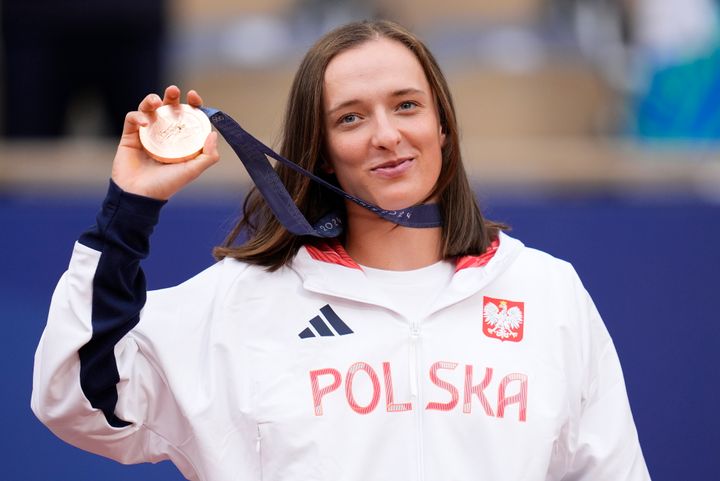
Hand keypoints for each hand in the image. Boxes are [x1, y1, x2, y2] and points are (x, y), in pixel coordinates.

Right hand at [111, 85, 219, 199]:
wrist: (139, 196)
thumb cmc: (166, 186)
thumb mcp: (192, 171)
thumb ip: (207, 156)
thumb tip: (214, 134)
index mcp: (180, 140)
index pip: (187, 117)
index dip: (192, 105)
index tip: (194, 97)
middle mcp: (164, 135)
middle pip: (168, 108)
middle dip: (171, 96)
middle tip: (174, 90)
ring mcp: (146, 134)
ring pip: (148, 109)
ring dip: (151, 100)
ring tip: (156, 102)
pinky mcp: (129, 136)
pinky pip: (132, 119)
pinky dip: (138, 116)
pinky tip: (144, 123)